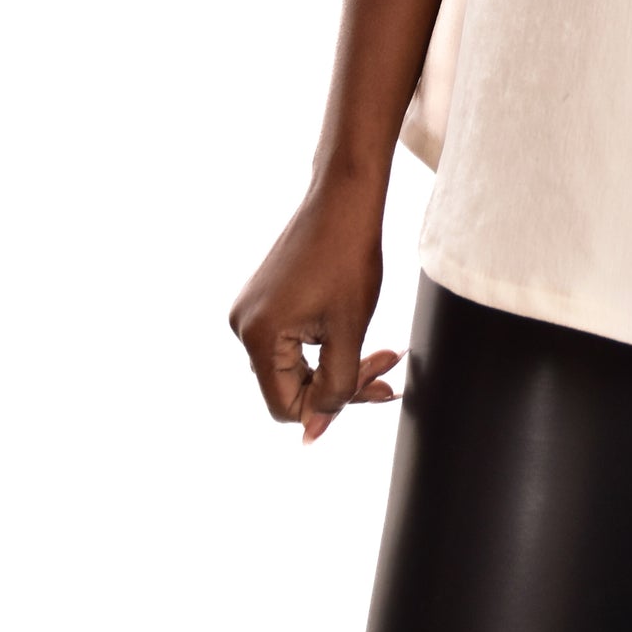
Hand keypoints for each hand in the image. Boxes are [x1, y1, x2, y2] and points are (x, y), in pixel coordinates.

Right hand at [228, 176, 400, 443]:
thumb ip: (334, 387)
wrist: (344, 198)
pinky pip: (294, 341)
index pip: (287, 405)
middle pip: (293, 385)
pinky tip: (361, 336)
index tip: (374, 389)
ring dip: (342, 364)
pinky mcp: (265, 300)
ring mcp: (252, 312)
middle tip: (388, 374)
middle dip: (344, 383)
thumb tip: (313, 434)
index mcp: (258, 337)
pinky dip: (328, 343)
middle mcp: (244, 327)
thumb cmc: (348, 257)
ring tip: (386, 355)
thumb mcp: (349, 331)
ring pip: (298, 364)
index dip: (330, 407)